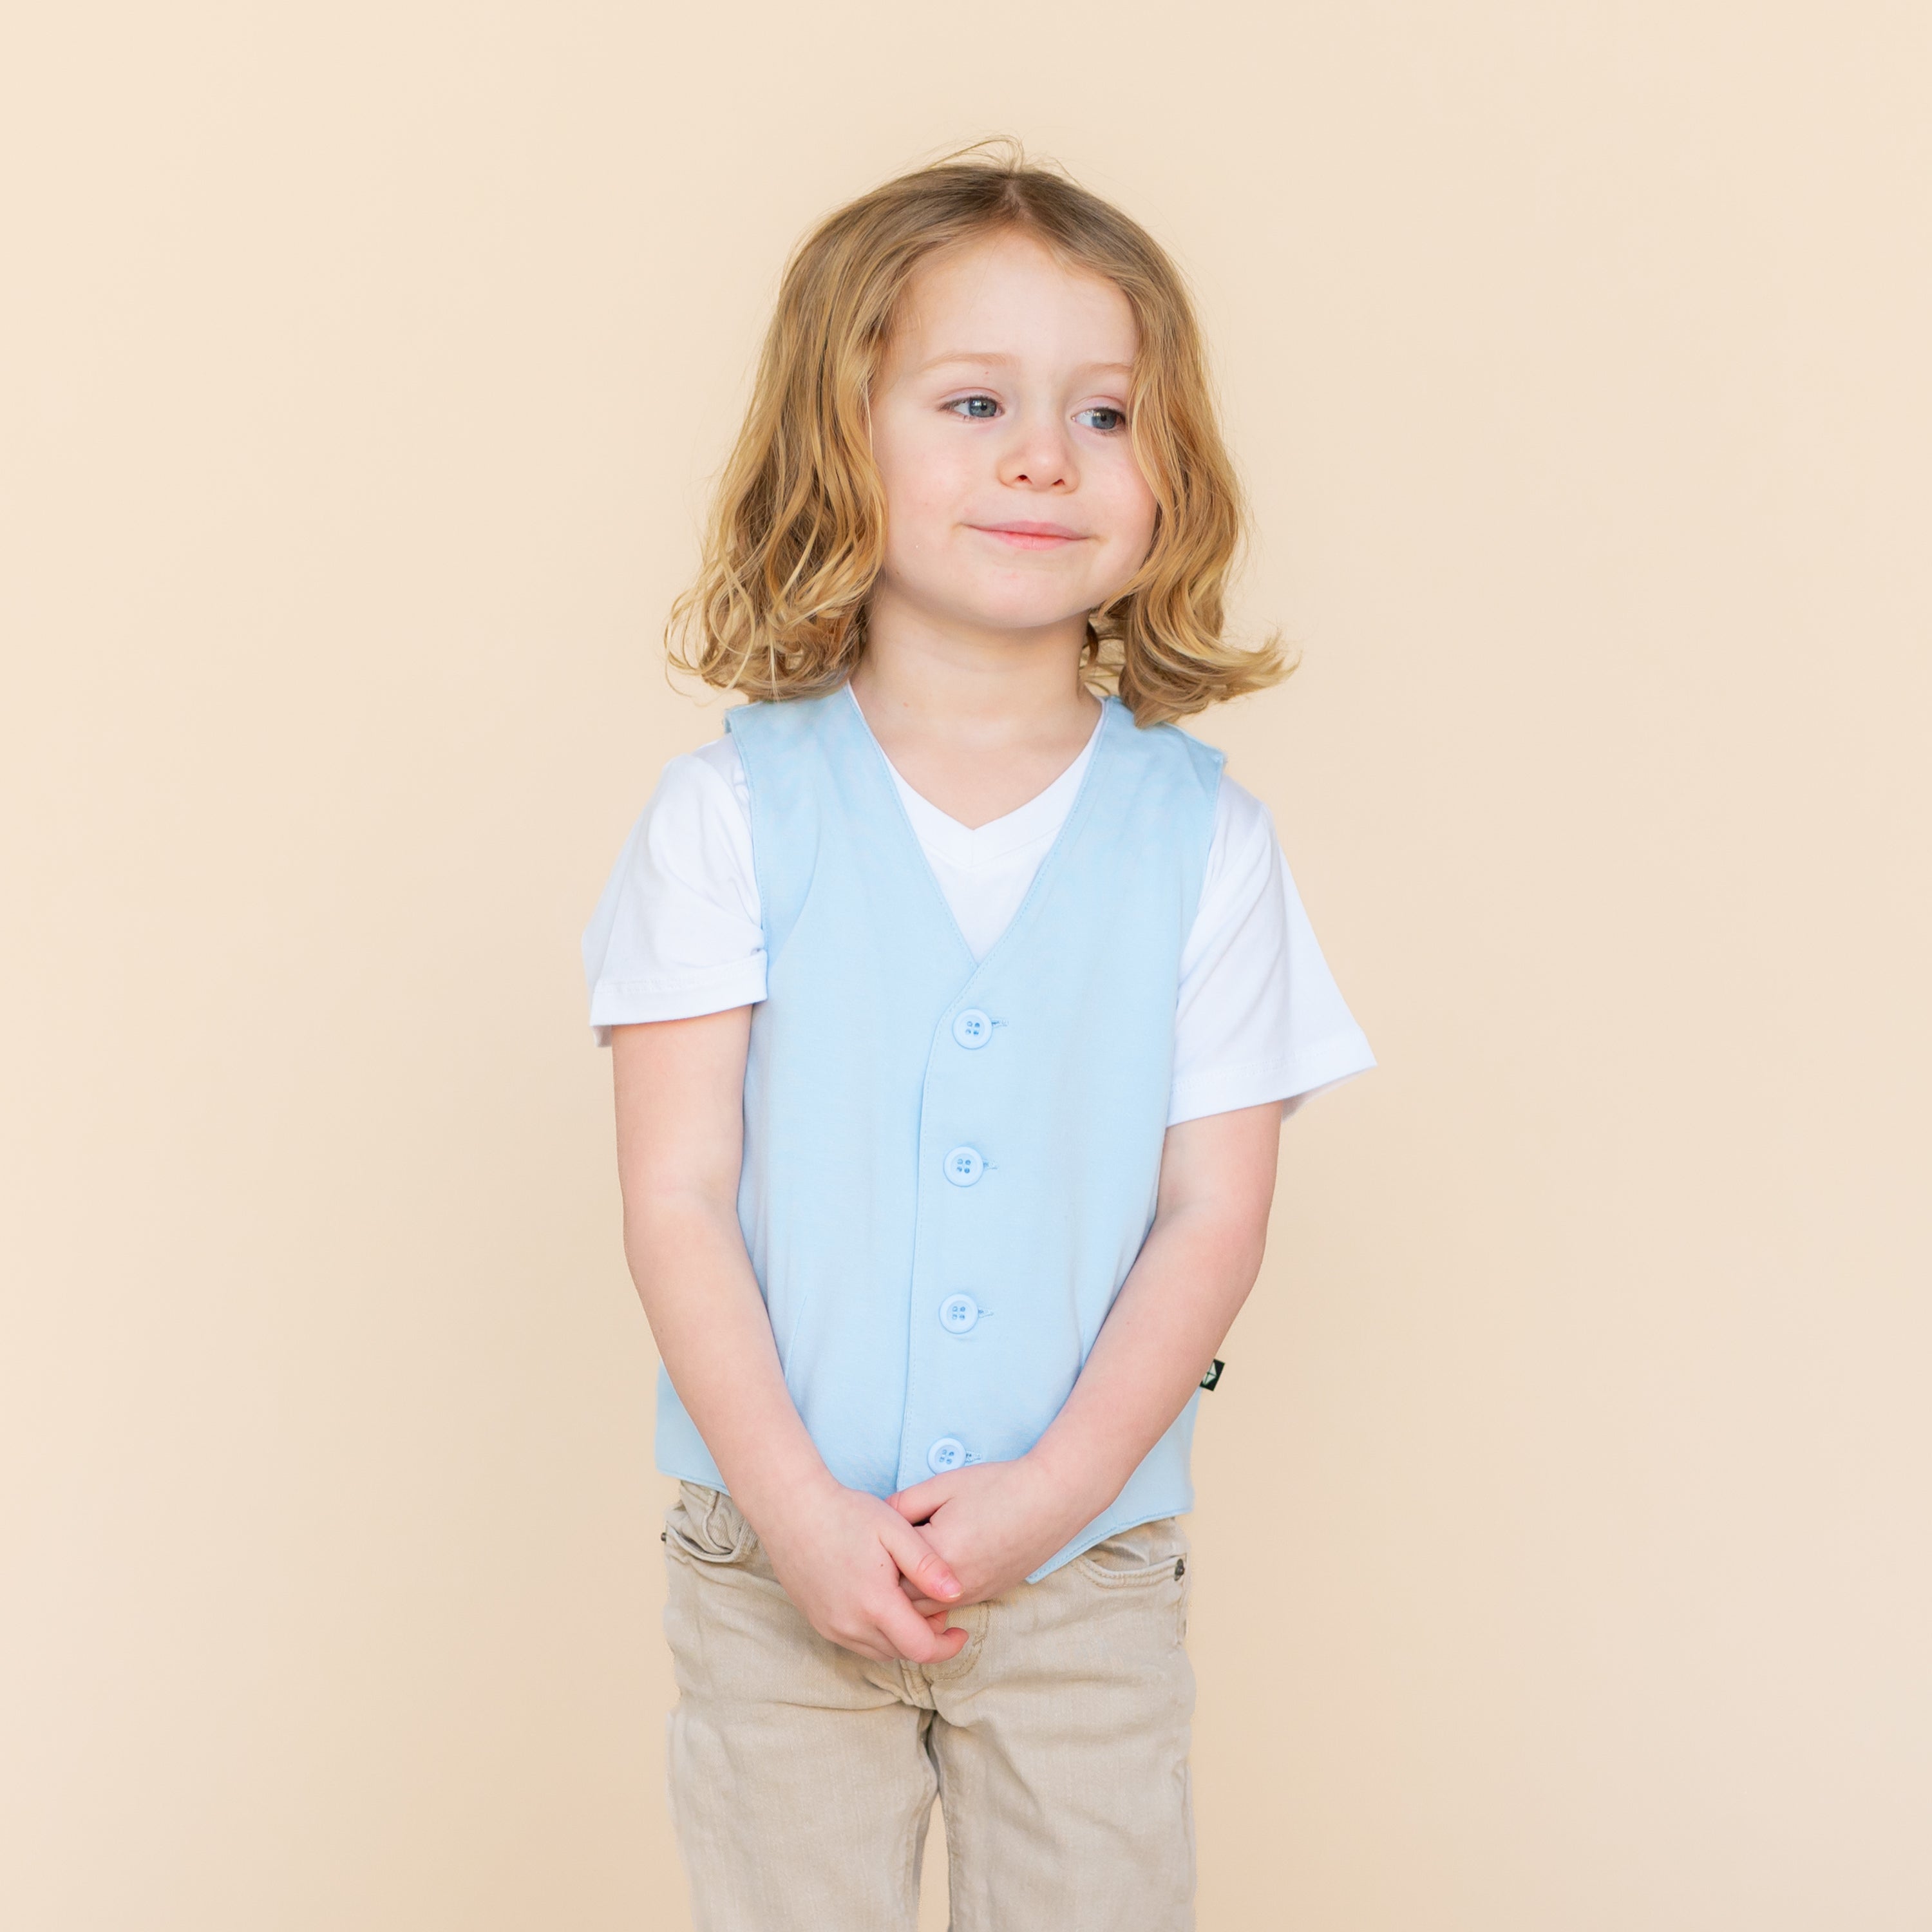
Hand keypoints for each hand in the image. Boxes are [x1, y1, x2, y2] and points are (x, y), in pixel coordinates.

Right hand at [751, 1478, 968, 1663]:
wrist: (792, 1508)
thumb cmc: (846, 1513)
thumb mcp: (895, 1530)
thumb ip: (927, 1565)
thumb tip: (957, 1593)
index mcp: (875, 1604)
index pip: (921, 1649)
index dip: (947, 1647)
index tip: (961, 1632)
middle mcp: (851, 1625)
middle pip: (901, 1652)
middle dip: (926, 1638)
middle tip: (937, 1607)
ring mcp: (830, 1626)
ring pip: (879, 1650)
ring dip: (900, 1637)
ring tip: (909, 1603)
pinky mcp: (817, 1621)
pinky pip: (856, 1642)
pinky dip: (876, 1633)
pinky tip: (880, 1603)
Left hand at [887, 1456, 1094, 1611]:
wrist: (1050, 1500)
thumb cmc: (996, 1486)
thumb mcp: (942, 1486)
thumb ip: (903, 1504)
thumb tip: (877, 1520)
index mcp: (936, 1553)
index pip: (887, 1568)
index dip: (871, 1556)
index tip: (862, 1542)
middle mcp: (952, 1583)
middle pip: (900, 1599)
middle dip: (884, 1582)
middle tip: (870, 1563)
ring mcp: (972, 1593)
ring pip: (923, 1611)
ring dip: (907, 1595)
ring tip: (895, 1571)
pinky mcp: (986, 1594)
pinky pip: (947, 1607)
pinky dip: (931, 1597)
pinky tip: (925, 1576)